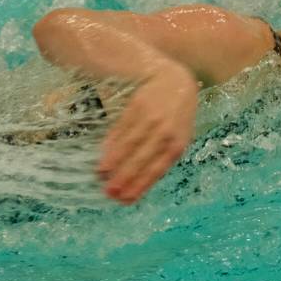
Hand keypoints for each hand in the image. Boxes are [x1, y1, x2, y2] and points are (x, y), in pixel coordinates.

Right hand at [96, 61, 198, 203]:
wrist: (175, 81)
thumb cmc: (177, 116)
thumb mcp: (178, 136)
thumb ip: (162, 156)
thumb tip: (139, 182)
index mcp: (177, 144)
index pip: (157, 170)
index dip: (140, 185)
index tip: (125, 199)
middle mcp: (165, 132)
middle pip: (141, 159)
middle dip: (124, 177)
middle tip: (109, 191)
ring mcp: (152, 118)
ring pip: (130, 143)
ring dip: (114, 160)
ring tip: (101, 174)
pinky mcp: (138, 105)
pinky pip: (123, 127)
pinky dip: (113, 141)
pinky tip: (104, 153)